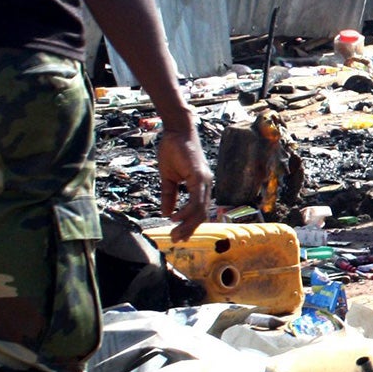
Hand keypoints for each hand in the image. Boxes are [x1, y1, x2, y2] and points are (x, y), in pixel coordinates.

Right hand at [158, 122, 214, 240]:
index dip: (190, 224)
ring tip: (175, 233)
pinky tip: (176, 218)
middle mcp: (206, 184)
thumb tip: (166, 213)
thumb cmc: (173, 150)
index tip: (179, 235)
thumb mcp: (169, 177)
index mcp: (200, 185)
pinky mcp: (198, 175)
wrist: (176, 131)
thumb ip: (169, 195)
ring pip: (200, 209)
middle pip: (202, 213)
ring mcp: (204, 180)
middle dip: (189, 229)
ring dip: (187, 223)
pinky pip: (195, 198)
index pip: (199, 210)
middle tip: (177, 240)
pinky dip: (186, 210)